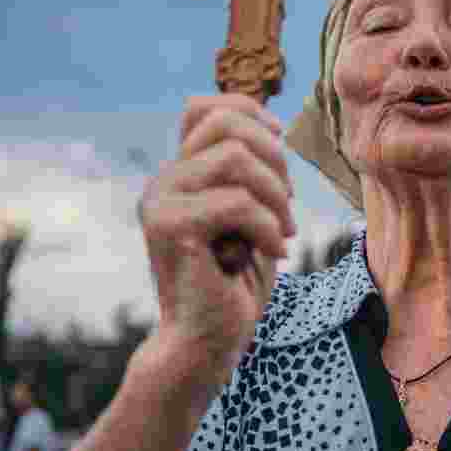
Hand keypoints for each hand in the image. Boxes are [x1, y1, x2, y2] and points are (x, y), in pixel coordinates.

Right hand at [137, 94, 295, 378]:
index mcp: (179, 175)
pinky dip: (268, 226)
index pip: (203, 107)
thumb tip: (270, 126)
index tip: (281, 144)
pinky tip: (274, 253)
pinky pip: (237, 202)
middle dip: (275, 158)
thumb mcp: (247, 219)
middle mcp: (163, 182)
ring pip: (236, 159)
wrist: (206, 343)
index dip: (250, 112)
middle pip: (226, 124)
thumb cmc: (233, 284)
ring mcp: (162, 203)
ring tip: (283, 232)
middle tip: (288, 204)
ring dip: (276, 195)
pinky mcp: (171, 229)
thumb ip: (246, 176)